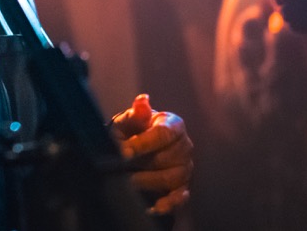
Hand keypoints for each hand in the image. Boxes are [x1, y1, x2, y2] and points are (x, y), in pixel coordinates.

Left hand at [110, 94, 193, 214]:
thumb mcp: (128, 120)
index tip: (125, 151)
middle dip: (142, 164)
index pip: (164, 134)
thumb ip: (135, 113)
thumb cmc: (132, 130)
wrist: (133, 148)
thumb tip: (142, 100)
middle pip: (167, 158)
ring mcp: (185, 167)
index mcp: (173, 124)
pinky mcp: (183, 187)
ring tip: (128, 181)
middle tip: (121, 168)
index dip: (144, 143)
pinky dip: (168, 204)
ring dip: (147, 181)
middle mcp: (184, 146)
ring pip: (171, 178)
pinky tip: (154, 206)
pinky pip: (180, 197)